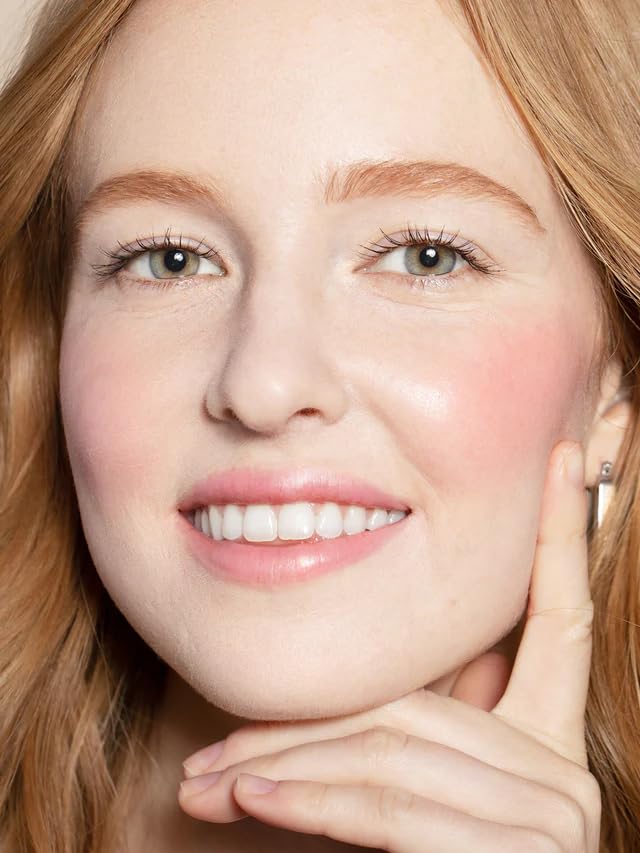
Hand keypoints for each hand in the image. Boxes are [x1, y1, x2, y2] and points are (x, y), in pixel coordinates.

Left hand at [177, 440, 600, 851]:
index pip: (560, 616)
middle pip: (409, 708)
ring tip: (204, 786)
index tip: (563, 458)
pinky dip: (308, 796)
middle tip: (209, 755)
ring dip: (280, 767)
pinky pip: (387, 804)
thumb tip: (305, 735)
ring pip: (387, 749)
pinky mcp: (522, 849)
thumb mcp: (418, 806)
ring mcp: (553, 810)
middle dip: (297, 729)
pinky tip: (249, 796)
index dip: (563, 533)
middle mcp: (561, 768)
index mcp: (548, 740)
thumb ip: (397, 749)